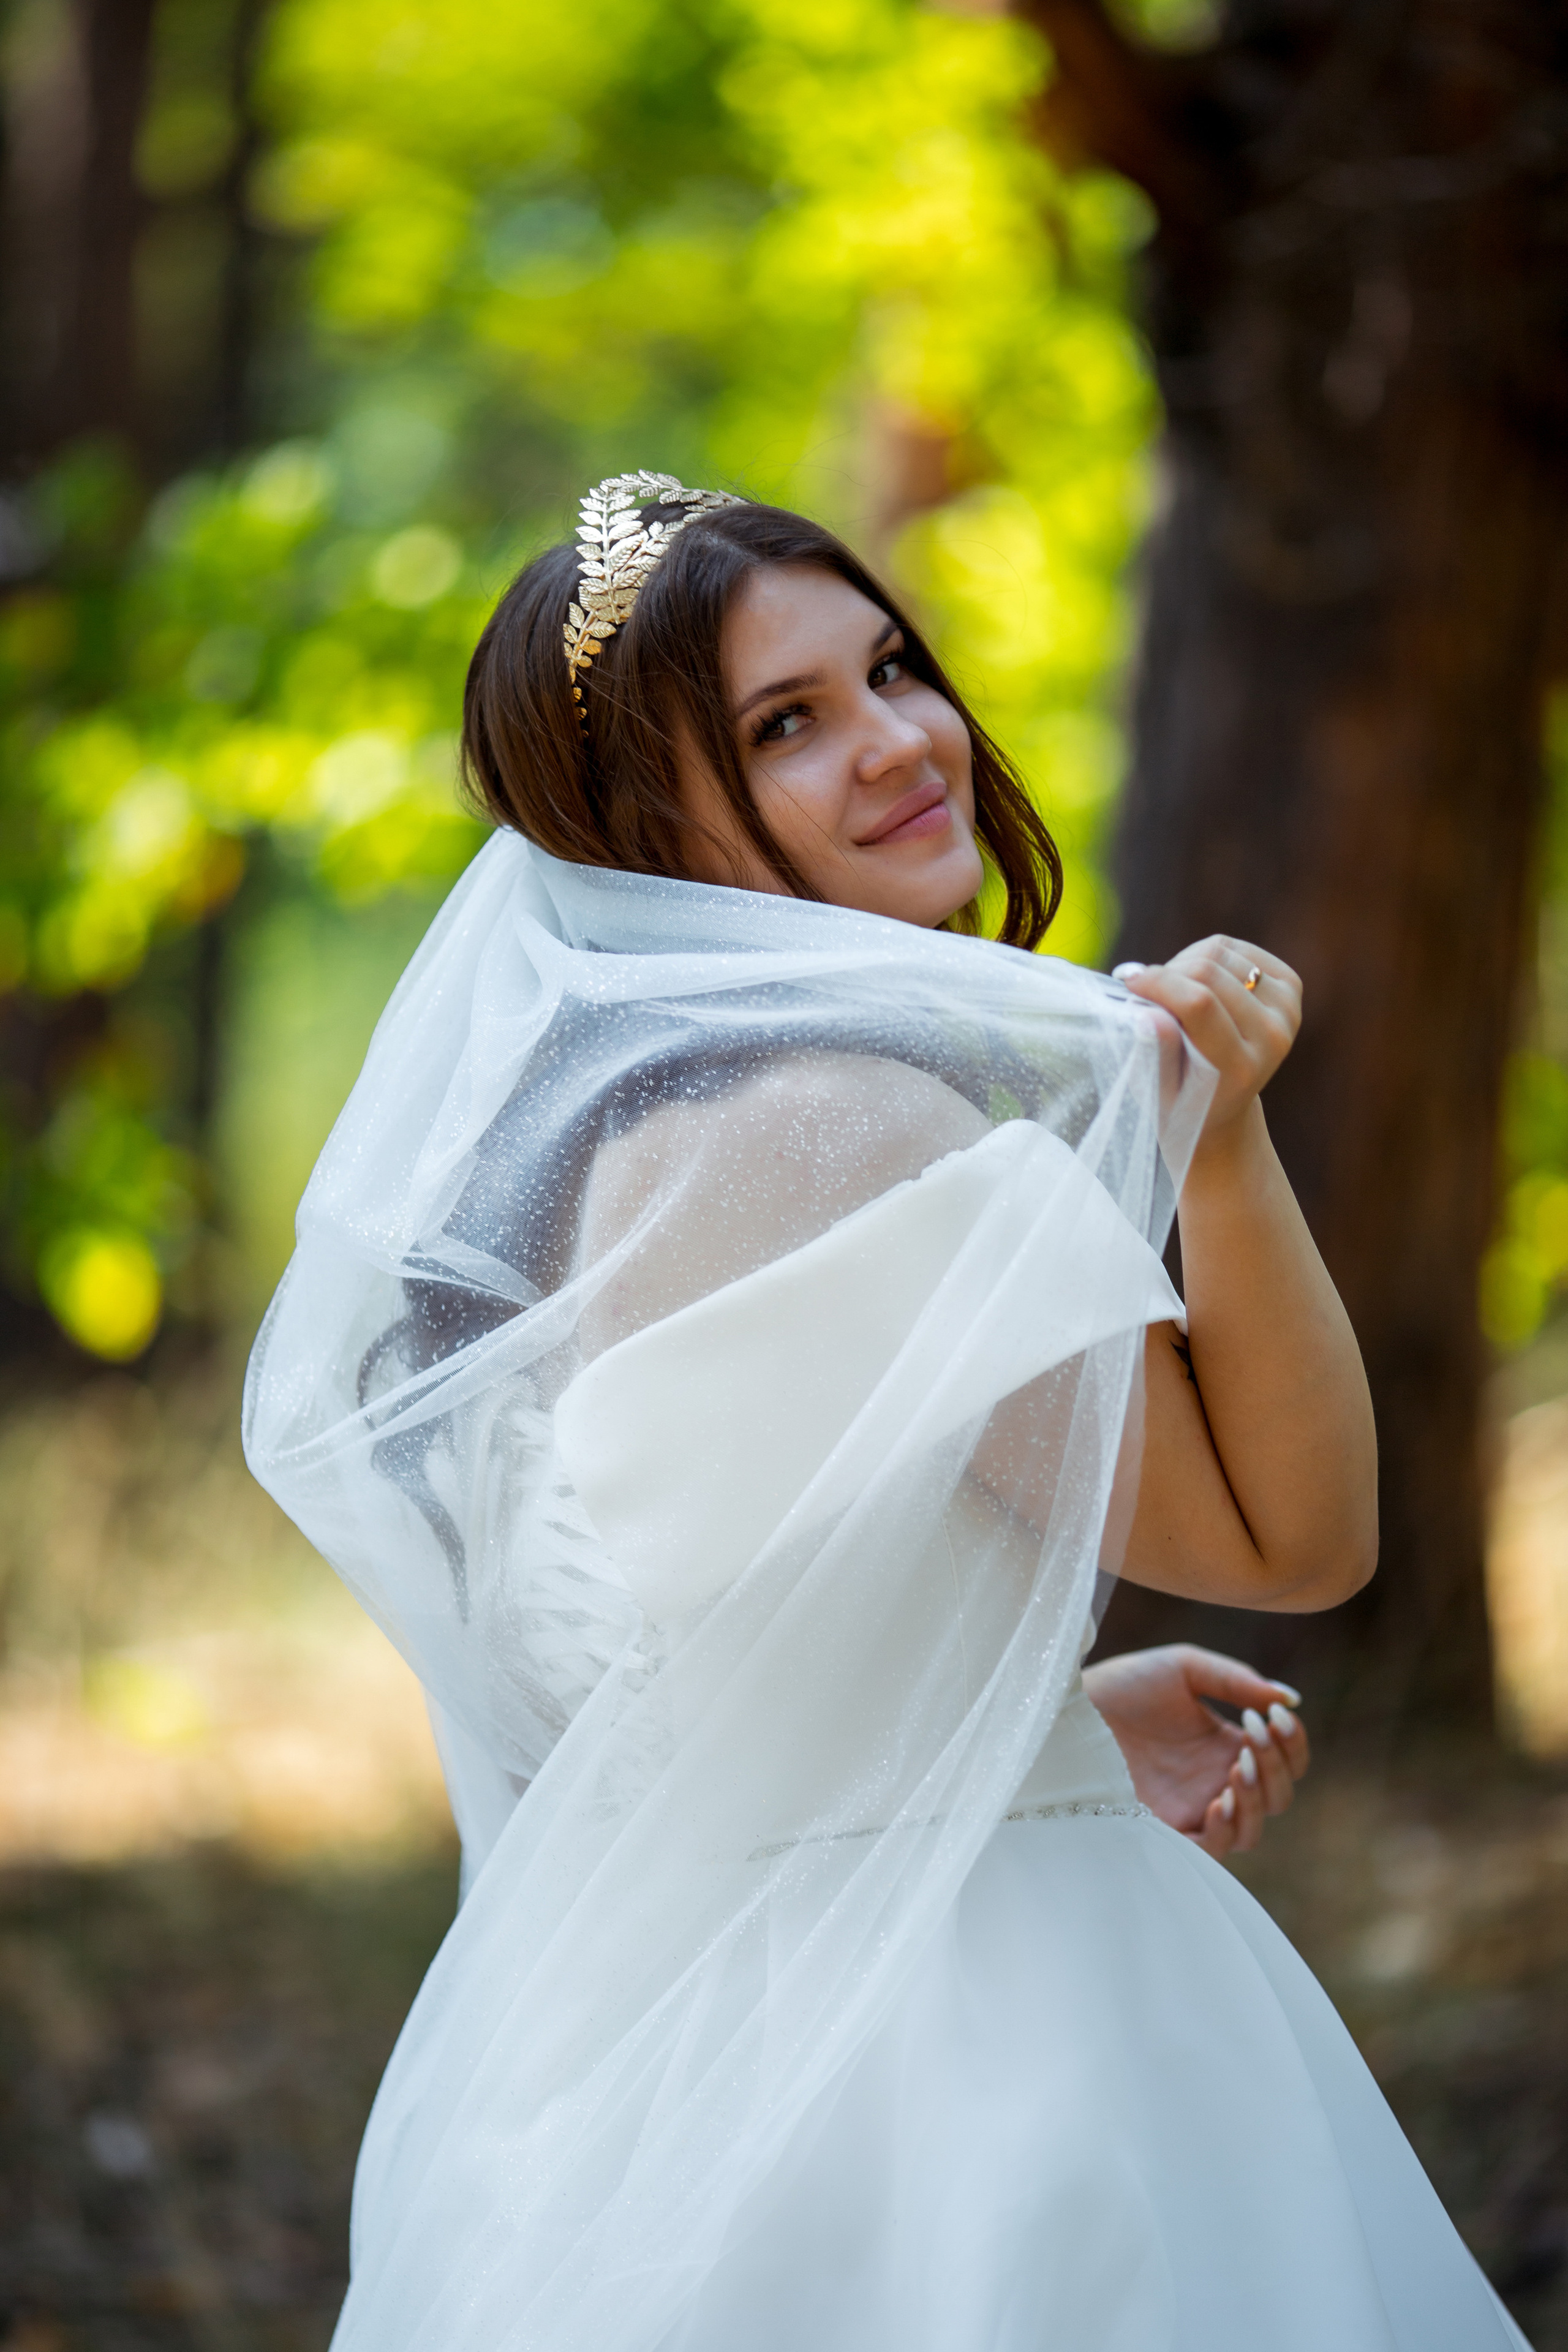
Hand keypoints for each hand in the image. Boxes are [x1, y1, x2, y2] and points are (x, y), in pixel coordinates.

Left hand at [1082, 1643, 1309, 1858]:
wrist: (1072, 1707)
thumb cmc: (1123, 1685)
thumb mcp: (1184, 1668)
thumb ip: (1237, 1680)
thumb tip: (1291, 1700)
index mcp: (1225, 1746)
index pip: (1284, 1761)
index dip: (1293, 1744)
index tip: (1277, 1716)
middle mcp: (1214, 1783)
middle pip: (1276, 1797)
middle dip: (1277, 1767)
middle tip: (1253, 1734)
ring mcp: (1192, 1810)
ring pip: (1252, 1831)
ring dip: (1257, 1799)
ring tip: (1239, 1765)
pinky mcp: (1165, 1832)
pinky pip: (1210, 1851)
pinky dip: (1225, 1830)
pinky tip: (1218, 1800)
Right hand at [1113, 937, 1300, 1158]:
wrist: (1224, 1104)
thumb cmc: (1181, 1099)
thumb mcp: (1159, 1092)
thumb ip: (1156, 1054)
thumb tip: (1148, 1014)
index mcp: (1242, 1069)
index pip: (1200, 1004)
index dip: (1159, 983)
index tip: (1128, 982)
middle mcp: (1274, 1037)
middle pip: (1208, 971)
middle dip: (1166, 974)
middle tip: (1145, 992)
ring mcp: (1287, 1009)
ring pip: (1218, 952)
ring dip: (1182, 964)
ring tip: (1171, 993)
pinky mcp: (1290, 986)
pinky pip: (1232, 947)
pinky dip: (1203, 955)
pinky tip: (1193, 981)